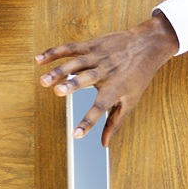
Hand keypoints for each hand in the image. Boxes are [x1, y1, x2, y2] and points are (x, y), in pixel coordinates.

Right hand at [35, 13, 179, 141]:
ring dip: (58, 71)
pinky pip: (69, 48)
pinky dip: (53, 53)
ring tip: (44, 80)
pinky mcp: (90, 46)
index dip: (88, 121)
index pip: (100, 108)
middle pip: (86, 79)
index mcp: (115, 88)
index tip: (76, 135)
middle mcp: (105, 72)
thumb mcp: (131, 100)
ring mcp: (97, 57)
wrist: (148, 44)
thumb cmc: (138, 75)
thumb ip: (115, 122)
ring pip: (75, 63)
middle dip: (71, 84)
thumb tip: (105, 143)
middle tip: (58, 91)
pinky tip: (39, 60)